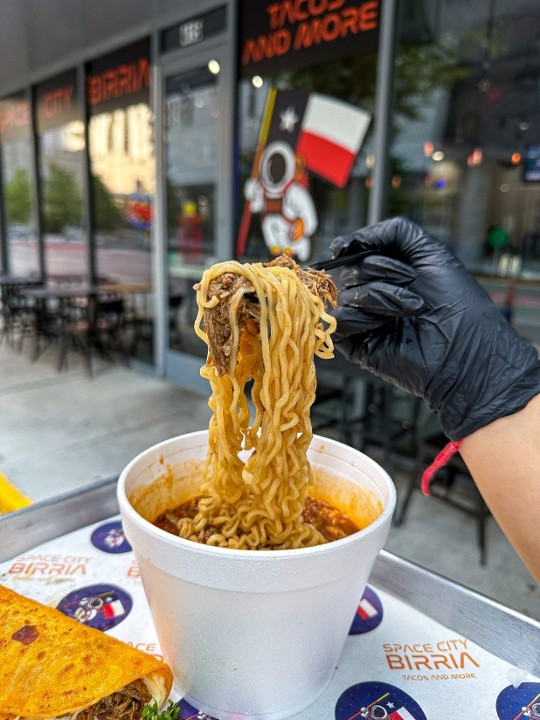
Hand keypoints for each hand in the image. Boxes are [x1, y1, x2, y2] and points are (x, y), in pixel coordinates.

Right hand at [330, 217, 539, 439]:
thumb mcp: (432, 253)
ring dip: (379, 296)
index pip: (353, 251)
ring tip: (411, 309)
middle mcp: (373, 294)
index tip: (348, 245)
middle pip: (349, 270)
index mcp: (388, 273)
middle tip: (412, 281)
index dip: (349, 246)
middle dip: (379, 269)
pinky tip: (382, 325)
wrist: (467, 349)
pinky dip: (358, 318)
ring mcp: (364, 319)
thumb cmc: (458, 305)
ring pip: (346, 294)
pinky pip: (338, 321)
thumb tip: (352, 239)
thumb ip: (395, 232)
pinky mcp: (357, 344)